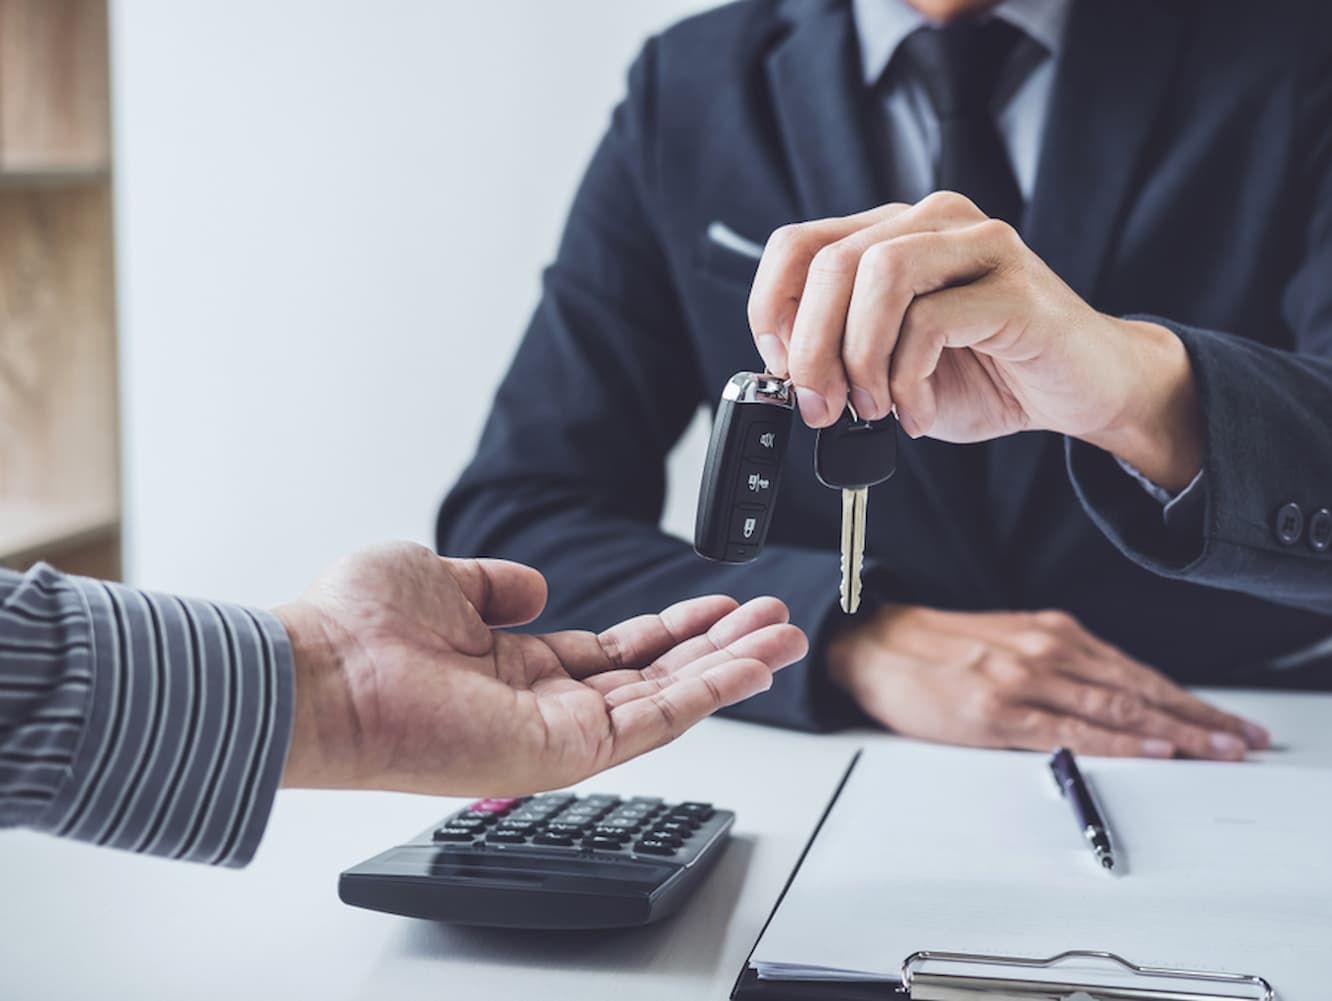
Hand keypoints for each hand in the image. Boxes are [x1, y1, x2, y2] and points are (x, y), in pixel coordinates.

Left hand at [274, 542, 807, 793]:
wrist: (320, 671)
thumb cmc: (355, 630)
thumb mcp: (440, 579)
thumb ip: (495, 584)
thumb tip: (532, 587)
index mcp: (517, 668)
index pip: (618, 654)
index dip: (673, 628)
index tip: (721, 603)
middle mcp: (544, 705)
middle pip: (657, 679)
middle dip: (722, 649)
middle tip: (778, 623)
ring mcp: (557, 733)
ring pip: (668, 702)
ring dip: (731, 668)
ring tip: (785, 639)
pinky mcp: (563, 750)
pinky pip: (653, 721)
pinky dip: (708, 693)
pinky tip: (750, 666)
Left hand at [748, 193, 1202, 490]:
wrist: (1084, 389)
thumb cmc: (991, 373)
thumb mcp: (893, 368)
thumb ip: (841, 356)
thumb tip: (790, 375)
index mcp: (893, 233)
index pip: (799, 245)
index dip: (773, 309)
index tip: (781, 369)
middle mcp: (933, 223)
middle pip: (832, 263)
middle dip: (811, 349)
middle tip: (822, 407)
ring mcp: (979, 245)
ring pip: (879, 275)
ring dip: (859, 357)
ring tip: (874, 407)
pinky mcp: (1014, 285)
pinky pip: (931, 321)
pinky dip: (909, 380)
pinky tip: (918, 411)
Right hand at [825, 604, 1269, 758]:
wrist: (875, 644)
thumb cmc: (938, 651)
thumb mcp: (1008, 644)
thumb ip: (1059, 668)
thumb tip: (1115, 704)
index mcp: (1055, 634)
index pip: (1139, 673)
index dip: (1190, 701)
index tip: (1230, 723)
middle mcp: (1049, 650)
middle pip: (1141, 690)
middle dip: (1200, 719)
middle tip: (1246, 741)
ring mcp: (1026, 679)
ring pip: (1118, 708)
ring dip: (1177, 732)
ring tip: (1220, 751)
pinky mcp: (999, 712)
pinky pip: (1071, 731)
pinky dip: (1119, 741)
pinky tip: (1152, 750)